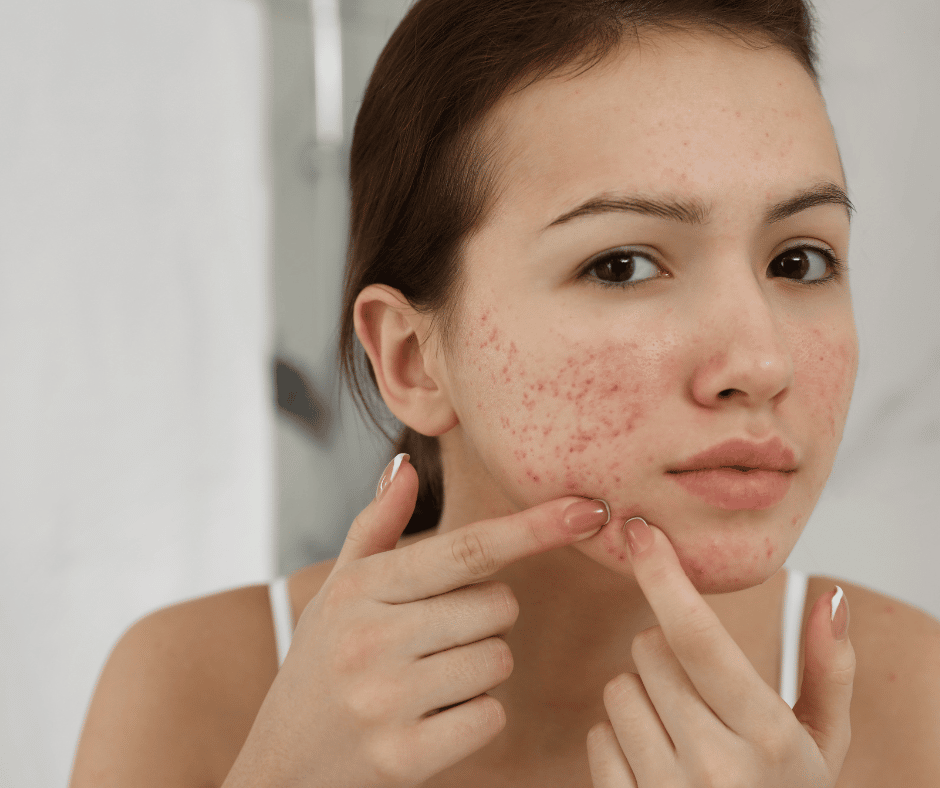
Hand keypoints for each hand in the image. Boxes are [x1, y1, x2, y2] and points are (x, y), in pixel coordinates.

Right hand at [229, 455, 608, 787]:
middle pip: (498, 606)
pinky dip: (475, 716)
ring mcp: (387, 699)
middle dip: (484, 617)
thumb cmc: (319, 666)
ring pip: (499, 659)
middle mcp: (371, 638)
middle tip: (435, 637)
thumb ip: (376, 527)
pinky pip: (491, 715)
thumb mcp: (338, 592)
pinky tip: (432, 719)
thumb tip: (405, 466)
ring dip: (480, 668)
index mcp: (361, 588)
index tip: (587, 509)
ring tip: (428, 679)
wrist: (281, 768)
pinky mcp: (405, 756)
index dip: (533, 527)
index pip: (466, 549)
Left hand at [587, 518, 854, 787]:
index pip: (697, 636)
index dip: (663, 576)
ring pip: (619, 688)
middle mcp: (714, 764)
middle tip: (698, 692)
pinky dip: (620, 738)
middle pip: (648, 651)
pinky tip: (657, 762)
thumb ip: (828, 669)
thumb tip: (828, 596)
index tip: (638, 531)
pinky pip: (599, 737)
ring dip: (643, 696)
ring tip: (682, 732)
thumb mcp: (823, 743)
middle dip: (666, 654)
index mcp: (766, 735)